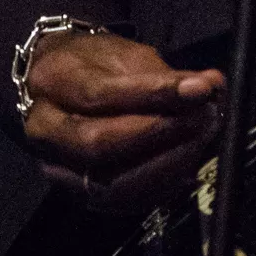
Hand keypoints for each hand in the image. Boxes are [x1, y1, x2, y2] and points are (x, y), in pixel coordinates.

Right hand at [21, 31, 224, 212]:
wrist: (53, 87)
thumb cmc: (92, 64)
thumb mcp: (124, 53)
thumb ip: (164, 74)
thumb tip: (211, 86)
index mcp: (52, 81)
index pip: (100, 95)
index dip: (155, 95)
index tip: (201, 89)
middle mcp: (44, 130)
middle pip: (98, 144)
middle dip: (161, 134)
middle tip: (205, 118)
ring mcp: (55, 168)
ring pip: (108, 183)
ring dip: (166, 165)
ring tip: (201, 140)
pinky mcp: (75, 193)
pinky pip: (119, 202)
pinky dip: (159, 187)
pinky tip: (187, 167)